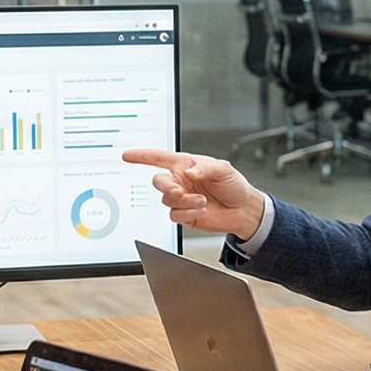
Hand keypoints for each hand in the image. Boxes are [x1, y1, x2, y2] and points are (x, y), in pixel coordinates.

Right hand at [120, 148, 268, 241]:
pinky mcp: (184, 215)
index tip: (127, 155)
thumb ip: (205, 168)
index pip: (159, 158)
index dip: (142, 156)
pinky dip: (187, 213)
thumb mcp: (223, 169)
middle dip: (167, 187)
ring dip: (184, 201)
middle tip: (180, 191)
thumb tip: (189, 172)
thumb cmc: (233, 185)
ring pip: (167, 200)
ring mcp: (181, 199)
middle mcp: (180, 181)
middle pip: (159, 181)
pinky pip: (175, 215)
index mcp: (186, 165)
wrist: (243, 210)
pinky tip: (201, 210)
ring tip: (202, 202)